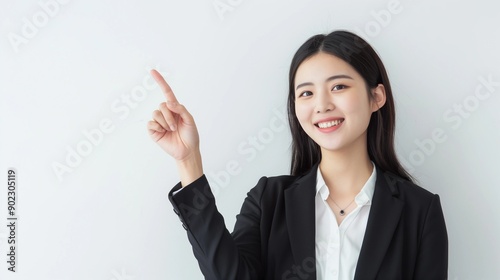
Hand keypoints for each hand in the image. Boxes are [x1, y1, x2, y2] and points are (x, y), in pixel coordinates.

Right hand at [147, 70, 202, 184]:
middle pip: (161, 105)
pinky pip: (151, 123)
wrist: (187, 151)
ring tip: (171, 130)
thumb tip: (169, 102)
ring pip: (156, 114)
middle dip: (169, 116)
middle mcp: (166, 113)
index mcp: (175, 108)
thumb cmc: (191, 135)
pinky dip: (158, 128)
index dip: (160, 81)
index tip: (152, 71)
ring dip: (165, 123)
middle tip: (175, 127)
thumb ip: (180, 109)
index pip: (166, 92)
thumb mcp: (190, 120)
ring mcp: (159, 121)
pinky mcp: (153, 130)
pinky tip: (163, 133)